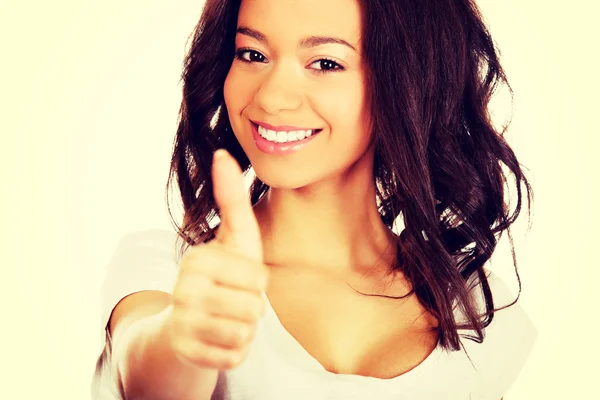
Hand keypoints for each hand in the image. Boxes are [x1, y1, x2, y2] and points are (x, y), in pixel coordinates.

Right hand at [166, 149, 268, 369]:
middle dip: (252, 308)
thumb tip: (223, 152)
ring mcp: (182, 323)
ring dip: (244, 329)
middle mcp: (183, 290)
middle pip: (253, 309)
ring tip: (227, 317)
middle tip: (234, 301)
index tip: (240, 277)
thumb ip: (231, 198)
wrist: (185, 322)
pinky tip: (219, 337)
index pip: (258, 279)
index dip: (258, 282)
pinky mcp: (186, 352)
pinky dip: (235, 350)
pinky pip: (235, 357)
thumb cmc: (221, 273)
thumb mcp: (233, 237)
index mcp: (198, 259)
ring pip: (244, 334)